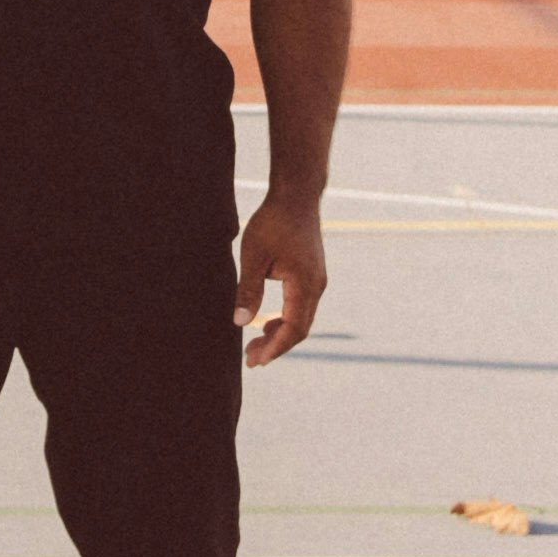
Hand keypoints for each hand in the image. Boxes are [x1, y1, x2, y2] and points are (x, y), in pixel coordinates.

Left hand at [234, 193, 325, 367]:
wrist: (296, 196)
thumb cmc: (273, 222)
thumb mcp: (254, 256)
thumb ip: (248, 290)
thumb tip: (240, 322)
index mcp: (305, 285)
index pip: (293, 328)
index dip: (274, 348)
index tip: (255, 360)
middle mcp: (316, 286)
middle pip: (300, 329)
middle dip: (275, 346)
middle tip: (250, 359)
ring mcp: (317, 280)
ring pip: (301, 319)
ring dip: (280, 334)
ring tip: (255, 344)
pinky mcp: (312, 275)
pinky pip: (301, 307)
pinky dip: (285, 319)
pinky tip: (267, 322)